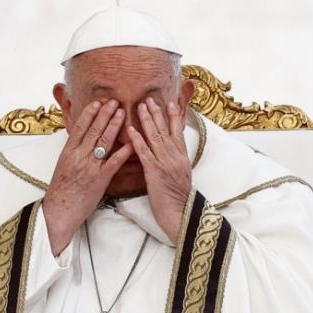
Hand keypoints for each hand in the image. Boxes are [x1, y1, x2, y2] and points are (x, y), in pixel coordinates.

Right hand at [43, 99, 133, 254]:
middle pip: (93, 130)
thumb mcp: (63, 166)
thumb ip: (73, 153)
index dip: (90, 113)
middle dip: (105, 114)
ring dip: (114, 125)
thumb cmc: (61, 191)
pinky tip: (132, 142)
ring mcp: (90, 167)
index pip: (80, 127)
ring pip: (104, 141)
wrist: (59, 211)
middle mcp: (79, 156)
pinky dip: (124, 151)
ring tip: (122, 113)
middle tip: (114, 101)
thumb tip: (80, 141)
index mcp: (68, 152)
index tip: (97, 102)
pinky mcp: (100, 179)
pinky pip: (114, 162)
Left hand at [127, 97, 191, 243]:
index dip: (173, 116)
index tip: (168, 102)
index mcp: (182, 157)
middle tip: (149, 99)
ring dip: (147, 120)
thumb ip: (176, 162)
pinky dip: (137, 139)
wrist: (181, 213)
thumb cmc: (180, 199)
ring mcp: (165, 162)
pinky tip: (130, 129)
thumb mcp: (182, 176)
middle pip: (165, 129)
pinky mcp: (154, 171)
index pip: (178, 131)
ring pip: (155, 136)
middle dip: (157, 113)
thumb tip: (172, 152)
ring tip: (140, 106)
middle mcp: (175, 156)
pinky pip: (144, 152)